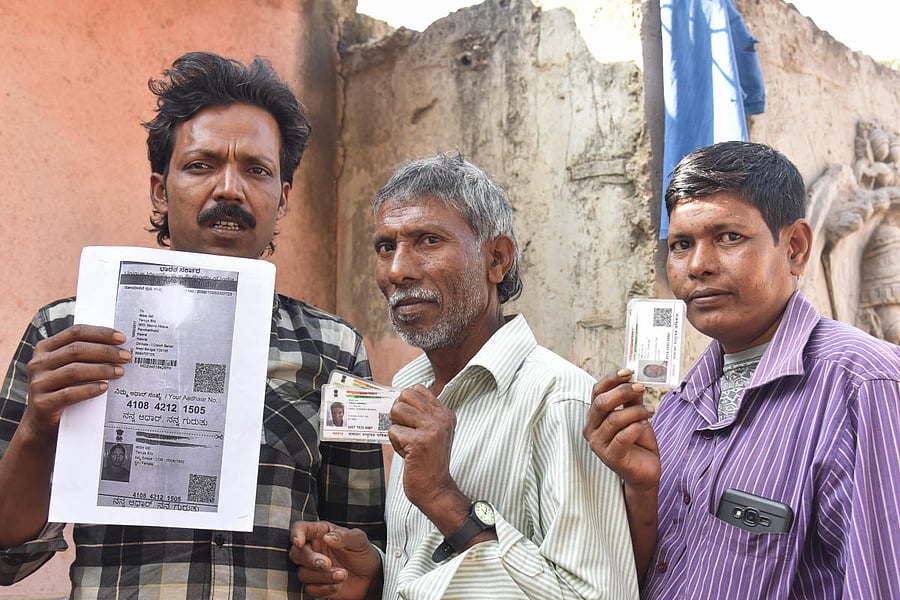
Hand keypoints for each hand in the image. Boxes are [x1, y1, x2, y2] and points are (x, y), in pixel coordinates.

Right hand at [22, 324, 130, 440]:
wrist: (43, 422)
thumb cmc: (62, 389)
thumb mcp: (68, 368)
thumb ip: (85, 356)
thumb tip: (119, 347)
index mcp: (46, 348)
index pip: (75, 332)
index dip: (100, 333)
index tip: (122, 338)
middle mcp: (39, 363)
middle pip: (76, 350)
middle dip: (106, 352)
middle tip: (126, 357)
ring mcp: (38, 383)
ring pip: (74, 371)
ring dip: (101, 370)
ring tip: (120, 372)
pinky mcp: (42, 404)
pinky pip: (69, 393)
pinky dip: (89, 389)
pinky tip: (104, 387)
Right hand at [290, 520, 381, 599]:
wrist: (370, 576)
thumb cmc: (362, 552)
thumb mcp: (359, 540)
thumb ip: (344, 536)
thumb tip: (328, 537)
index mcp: (321, 533)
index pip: (301, 528)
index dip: (296, 534)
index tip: (299, 542)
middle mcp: (313, 549)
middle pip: (296, 553)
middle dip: (310, 560)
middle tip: (328, 564)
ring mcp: (313, 568)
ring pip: (303, 573)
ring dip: (323, 576)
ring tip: (343, 574)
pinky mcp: (316, 585)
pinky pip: (310, 589)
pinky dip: (324, 589)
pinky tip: (338, 585)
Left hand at [388, 385, 461, 513]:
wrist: (435, 489)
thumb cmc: (428, 461)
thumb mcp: (432, 432)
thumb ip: (421, 413)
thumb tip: (399, 397)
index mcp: (445, 413)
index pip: (418, 389)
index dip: (406, 403)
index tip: (410, 421)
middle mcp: (441, 418)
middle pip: (405, 395)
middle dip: (398, 412)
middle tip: (405, 430)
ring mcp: (431, 429)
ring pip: (397, 410)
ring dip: (396, 428)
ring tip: (407, 444)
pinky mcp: (419, 442)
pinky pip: (393, 431)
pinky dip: (395, 444)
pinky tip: (407, 455)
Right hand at [583, 369, 659, 492]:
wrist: (645, 472)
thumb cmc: (638, 442)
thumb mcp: (636, 415)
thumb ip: (632, 400)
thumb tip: (635, 379)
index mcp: (594, 416)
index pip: (597, 392)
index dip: (611, 379)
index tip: (628, 372)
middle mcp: (592, 429)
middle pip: (602, 403)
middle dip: (623, 392)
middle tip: (642, 388)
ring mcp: (599, 445)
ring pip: (614, 419)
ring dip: (636, 411)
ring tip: (651, 411)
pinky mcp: (611, 457)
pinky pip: (623, 437)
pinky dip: (636, 427)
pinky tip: (646, 426)